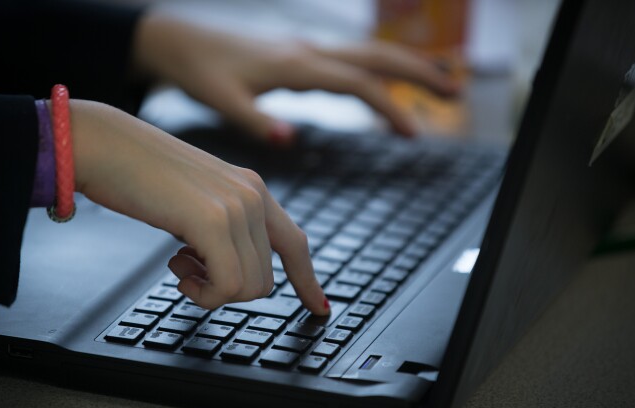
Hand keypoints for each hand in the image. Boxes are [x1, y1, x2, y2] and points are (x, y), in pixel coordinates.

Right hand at [70, 99, 328, 314]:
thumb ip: (223, 227)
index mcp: (252, 188)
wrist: (103, 143)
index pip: (296, 244)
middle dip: (228, 288)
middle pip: (265, 279)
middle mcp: (253, 196)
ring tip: (179, 264)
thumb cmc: (138, 173)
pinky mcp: (213, 221)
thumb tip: (231, 270)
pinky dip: (203, 294)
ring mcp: (237, 207)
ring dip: (212, 291)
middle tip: (189, 268)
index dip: (308, 281)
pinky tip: (178, 271)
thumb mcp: (196, 200)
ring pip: (249, 287)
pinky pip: (228, 286)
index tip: (320, 307)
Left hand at [133, 13, 459, 144]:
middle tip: (456, 92)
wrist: (178, 40)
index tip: (414, 133)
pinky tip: (388, 83)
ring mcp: (307, 50)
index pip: (357, 84)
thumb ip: (256, 121)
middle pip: (377, 57)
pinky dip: (378, 70)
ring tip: (440, 85)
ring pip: (368, 53)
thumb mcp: (222, 100)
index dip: (390, 108)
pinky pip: (350, 60)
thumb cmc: (199, 71)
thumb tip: (290, 140)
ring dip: (405, 67)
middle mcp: (309, 52)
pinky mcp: (301, 56)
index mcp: (296, 66)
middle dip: (419, 73)